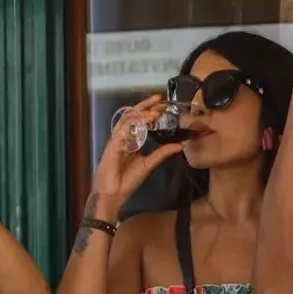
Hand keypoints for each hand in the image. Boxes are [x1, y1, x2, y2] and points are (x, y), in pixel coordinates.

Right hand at [90, 93, 183, 217]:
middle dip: (145, 106)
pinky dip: (134, 125)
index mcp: (130, 140)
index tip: (162, 106)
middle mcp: (123, 136)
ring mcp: (116, 139)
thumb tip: (179, 145)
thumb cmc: (127, 180)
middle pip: (132, 115)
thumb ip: (162, 153)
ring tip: (154, 113)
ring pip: (127, 119)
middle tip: (159, 99)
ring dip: (141, 114)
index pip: (139, 120)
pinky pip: (123, 131)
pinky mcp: (113, 145)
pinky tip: (145, 123)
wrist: (114, 193)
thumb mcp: (149, 164)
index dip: (150, 111)